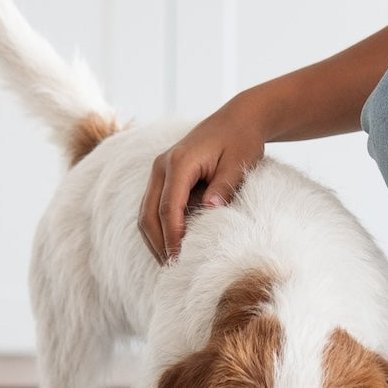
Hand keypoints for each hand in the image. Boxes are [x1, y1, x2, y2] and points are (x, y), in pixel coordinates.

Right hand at [137, 104, 265, 261]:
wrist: (238, 119)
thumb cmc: (241, 140)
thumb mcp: (238, 163)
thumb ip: (223, 187)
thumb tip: (211, 210)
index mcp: (179, 162)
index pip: (168, 207)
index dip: (172, 236)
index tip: (179, 259)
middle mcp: (162, 165)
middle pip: (149, 213)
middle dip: (158, 243)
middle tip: (172, 268)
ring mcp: (160, 170)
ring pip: (146, 211)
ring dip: (155, 238)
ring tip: (170, 262)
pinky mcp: (165, 176)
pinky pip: (154, 205)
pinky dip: (159, 226)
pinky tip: (172, 244)